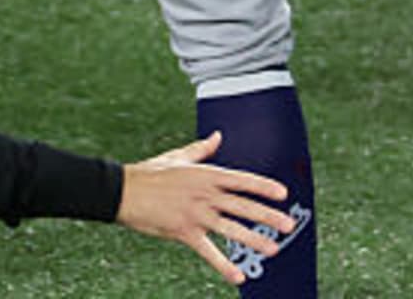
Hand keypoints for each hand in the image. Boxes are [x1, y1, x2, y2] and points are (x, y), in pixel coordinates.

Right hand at [119, 131, 299, 284]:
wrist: (123, 191)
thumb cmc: (150, 173)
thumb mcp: (179, 156)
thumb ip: (202, 148)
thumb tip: (218, 136)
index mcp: (208, 175)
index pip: (243, 180)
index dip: (265, 187)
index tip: (283, 194)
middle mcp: (206, 194)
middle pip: (243, 206)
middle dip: (268, 216)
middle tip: (289, 225)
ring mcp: (196, 214)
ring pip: (231, 229)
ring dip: (253, 240)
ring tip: (273, 249)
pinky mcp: (184, 232)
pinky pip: (208, 251)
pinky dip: (224, 264)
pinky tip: (238, 276)